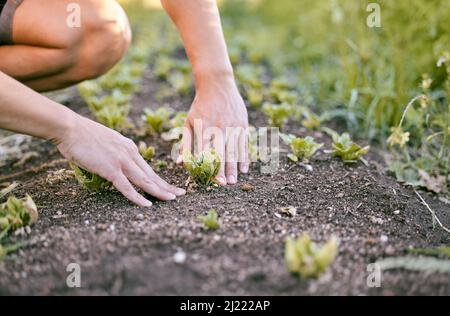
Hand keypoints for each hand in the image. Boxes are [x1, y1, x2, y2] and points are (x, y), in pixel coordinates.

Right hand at [55, 115, 184, 206]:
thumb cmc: (82, 135)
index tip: (170, 186)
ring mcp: (121, 161)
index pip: (148, 167)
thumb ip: (114, 152)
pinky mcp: (111, 169)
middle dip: (167, 186)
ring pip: (145, 181)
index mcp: (129, 147)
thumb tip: (114, 163)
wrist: (70, 128)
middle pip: (151, 174)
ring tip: (172, 200)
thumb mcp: (106, 142)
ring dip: (159, 192)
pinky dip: (138, 197)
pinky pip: (127, 187)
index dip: (160, 178)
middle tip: (181, 194)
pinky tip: (148, 205)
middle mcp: (129, 153)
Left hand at [180, 76, 249, 184]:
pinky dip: (244, 157)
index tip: (209, 181)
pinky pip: (244, 143)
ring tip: (234, 181)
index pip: (205, 152)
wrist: (217, 84)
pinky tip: (244, 169)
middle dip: (223, 170)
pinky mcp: (242, 124)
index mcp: (204, 128)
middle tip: (224, 185)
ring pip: (234, 150)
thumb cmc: (200, 106)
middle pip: (221, 153)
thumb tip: (180, 163)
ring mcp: (232, 126)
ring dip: (234, 167)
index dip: (208, 167)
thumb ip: (185, 143)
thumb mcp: (189, 122)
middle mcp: (219, 128)